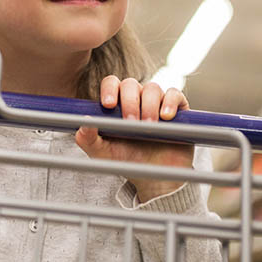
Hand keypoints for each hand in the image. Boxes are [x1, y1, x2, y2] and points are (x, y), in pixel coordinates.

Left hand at [75, 76, 193, 202]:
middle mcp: (137, 98)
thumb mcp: (102, 153)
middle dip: (130, 102)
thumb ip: (87, 139)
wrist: (154, 177)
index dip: (109, 89)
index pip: (111, 84)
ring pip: (152, 88)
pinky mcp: (177, 109)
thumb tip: (83, 122)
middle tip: (131, 123)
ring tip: (148, 127)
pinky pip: (174, 94)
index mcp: (117, 103)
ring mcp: (157, 102)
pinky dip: (169, 102)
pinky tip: (165, 117)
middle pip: (131, 84)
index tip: (108, 105)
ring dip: (149, 106)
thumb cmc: (126, 162)